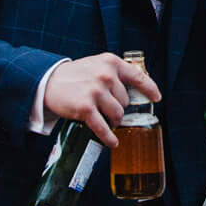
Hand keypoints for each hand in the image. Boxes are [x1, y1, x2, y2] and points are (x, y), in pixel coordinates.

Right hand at [44, 51, 159, 146]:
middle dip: (119, 106)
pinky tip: (113, 142)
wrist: (48, 81)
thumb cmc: (76, 75)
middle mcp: (105, 75)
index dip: (149, 89)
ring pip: (117, 114)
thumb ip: (114, 73)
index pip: (137, 76)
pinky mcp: (85, 108)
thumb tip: (136, 89)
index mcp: (110, 62)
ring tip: (106, 119)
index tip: (156, 98)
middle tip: (106, 106)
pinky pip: (103, 127)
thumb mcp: (97, 65)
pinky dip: (109, 137)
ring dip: (114, 120)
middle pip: (126, 100)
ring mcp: (95, 91)